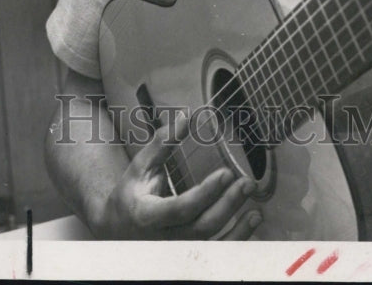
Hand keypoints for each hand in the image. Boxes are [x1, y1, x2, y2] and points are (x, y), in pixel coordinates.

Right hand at [85, 112, 261, 239]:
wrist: (116, 230)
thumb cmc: (130, 195)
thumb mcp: (139, 167)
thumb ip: (162, 143)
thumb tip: (185, 117)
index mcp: (147, 215)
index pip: (180, 208)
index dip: (205, 193)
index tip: (225, 173)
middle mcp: (162, 239)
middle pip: (200, 227)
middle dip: (227, 205)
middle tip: (246, 183)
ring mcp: (176, 250)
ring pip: (211, 244)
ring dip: (237, 228)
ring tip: (254, 207)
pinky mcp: (186, 255)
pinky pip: (215, 253)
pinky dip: (236, 239)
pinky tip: (251, 221)